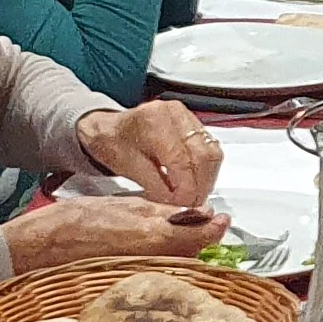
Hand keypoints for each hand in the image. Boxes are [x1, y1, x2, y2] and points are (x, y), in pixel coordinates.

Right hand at [6, 192, 229, 270]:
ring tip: (177, 238)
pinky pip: (157, 278)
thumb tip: (200, 214)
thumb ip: (164, 212)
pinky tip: (154, 255)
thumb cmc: (71, 223)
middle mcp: (152, 264)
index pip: (201, 238)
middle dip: (199, 241)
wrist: (34, 251)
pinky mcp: (128, 288)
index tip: (220, 219)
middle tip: (199, 225)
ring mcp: (141, 280)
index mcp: (153, 238)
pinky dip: (163, 266)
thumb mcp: (123, 204)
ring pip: (177, 268)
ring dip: (183, 254)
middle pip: (193, 256)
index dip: (214, 229)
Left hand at [75, 101, 222, 204]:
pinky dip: (206, 169)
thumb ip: (157, 187)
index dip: (187, 189)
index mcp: (154, 122)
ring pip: (212, 152)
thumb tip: (180, 203)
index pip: (183, 160)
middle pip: (204, 155)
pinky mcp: (194, 123)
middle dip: (201, 185)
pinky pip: (210, 148)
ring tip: (193, 195)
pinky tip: (194, 181)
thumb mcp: (129, 169)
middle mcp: (175, 114)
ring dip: (207, 178)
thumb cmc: (113, 144)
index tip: (184, 206)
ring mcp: (187, 117)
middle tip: (191, 205)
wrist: (110, 129)